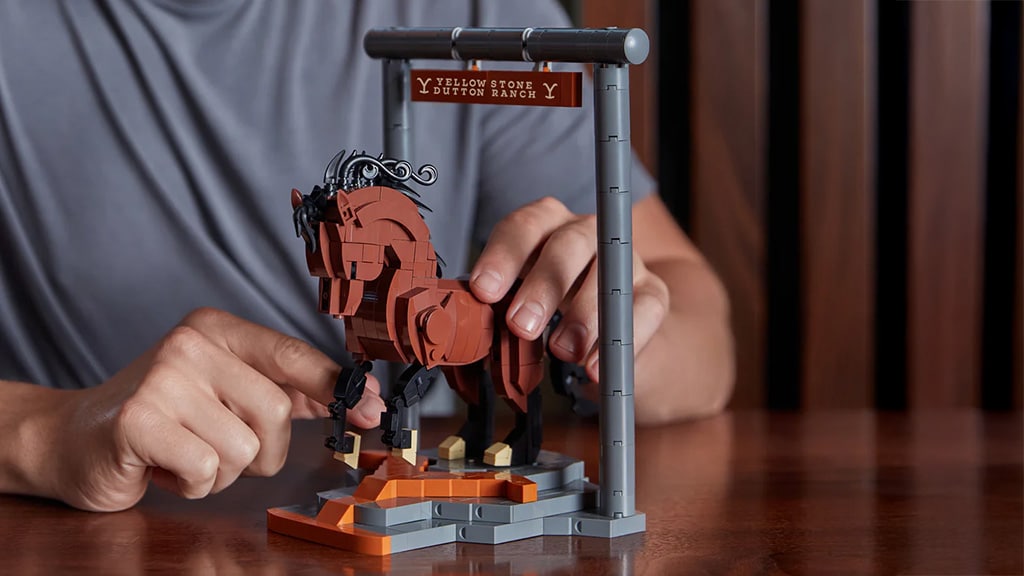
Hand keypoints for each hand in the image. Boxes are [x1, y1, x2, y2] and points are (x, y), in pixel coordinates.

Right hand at [43, 308, 383, 511]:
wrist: (74, 438)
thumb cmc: (163, 417)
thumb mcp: (228, 391)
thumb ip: (291, 393)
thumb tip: (361, 402)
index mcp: (217, 329)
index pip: (295, 355)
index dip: (339, 389)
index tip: (369, 413)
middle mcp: (192, 344)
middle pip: (276, 413)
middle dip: (259, 450)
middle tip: (218, 446)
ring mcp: (163, 378)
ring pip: (245, 449)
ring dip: (221, 471)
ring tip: (185, 452)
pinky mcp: (139, 419)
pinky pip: (207, 470)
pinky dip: (192, 484)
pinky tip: (165, 466)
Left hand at [468, 197, 668, 381]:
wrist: (611, 333)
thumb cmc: (550, 311)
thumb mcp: (520, 302)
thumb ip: (501, 305)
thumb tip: (466, 329)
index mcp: (545, 225)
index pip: (523, 227)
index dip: (502, 256)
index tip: (484, 292)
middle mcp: (586, 232)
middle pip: (568, 244)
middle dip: (543, 285)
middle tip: (522, 326)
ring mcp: (624, 259)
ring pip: (609, 273)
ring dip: (583, 314)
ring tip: (562, 351)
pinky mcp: (653, 292)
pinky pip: (643, 309)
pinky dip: (619, 340)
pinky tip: (595, 367)